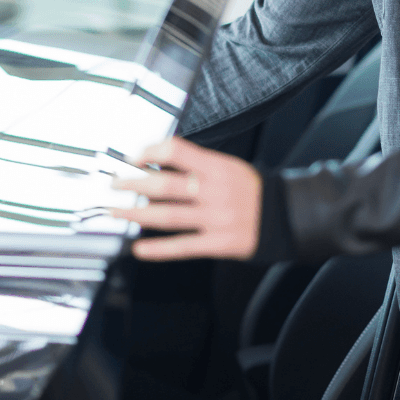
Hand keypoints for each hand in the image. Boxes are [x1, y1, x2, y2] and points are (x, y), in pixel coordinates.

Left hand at [109, 137, 262, 260]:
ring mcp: (216, 219)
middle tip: (114, 184)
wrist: (285, 215)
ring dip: (137, 214)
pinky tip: (139, 248)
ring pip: (168, 216)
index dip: (150, 152)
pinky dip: (159, 249)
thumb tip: (157, 164)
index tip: (133, 158)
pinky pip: (183, 246)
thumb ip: (197, 165)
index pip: (177, 150)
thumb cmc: (251, 189)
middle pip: (165, 185)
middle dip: (133, 184)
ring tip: (116, 211)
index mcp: (218, 167)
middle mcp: (215, 191)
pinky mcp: (219, 244)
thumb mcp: (229, 166)